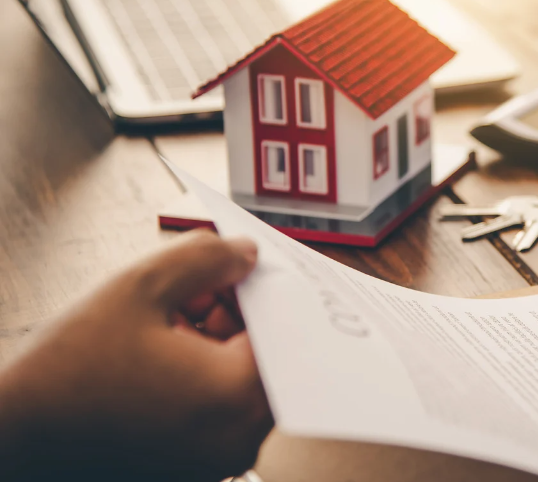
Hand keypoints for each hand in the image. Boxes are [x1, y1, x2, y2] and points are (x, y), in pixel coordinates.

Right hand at [0, 230, 271, 481]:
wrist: (14, 446)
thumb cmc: (68, 373)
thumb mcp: (137, 288)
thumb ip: (205, 258)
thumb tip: (247, 253)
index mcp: (239, 395)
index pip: (283, 327)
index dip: (258, 289)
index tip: (235, 266)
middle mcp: (242, 438)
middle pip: (265, 355)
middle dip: (235, 313)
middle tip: (192, 290)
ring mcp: (221, 459)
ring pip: (241, 381)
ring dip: (216, 343)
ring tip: (164, 323)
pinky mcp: (198, 467)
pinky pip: (220, 409)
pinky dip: (201, 376)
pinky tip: (157, 355)